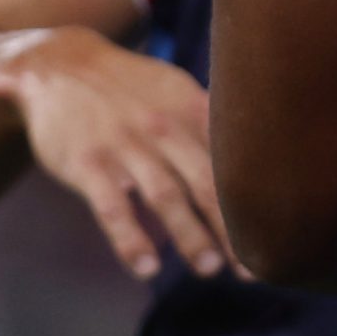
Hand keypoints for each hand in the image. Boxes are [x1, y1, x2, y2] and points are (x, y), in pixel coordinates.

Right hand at [0, 25, 239, 279]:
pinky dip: (130, 239)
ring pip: (165, 196)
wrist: (60, 65)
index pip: (233, 161)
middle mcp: (164, 128)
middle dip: (232, 228)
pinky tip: (147, 268)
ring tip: (210, 269)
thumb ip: (211, 124)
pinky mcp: (88, 163)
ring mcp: (126, 146)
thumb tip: (253, 157)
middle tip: (252, 269)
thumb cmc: (129, 87)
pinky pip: (113, 207)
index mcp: (192, 111)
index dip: (256, 200)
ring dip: (190, 235)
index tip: (276, 236)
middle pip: (207, 183)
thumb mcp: (176, 90)